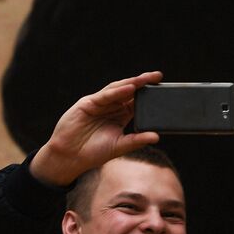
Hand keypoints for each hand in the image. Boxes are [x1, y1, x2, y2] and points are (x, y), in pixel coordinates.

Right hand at [29, 72, 161, 187]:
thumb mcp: (119, 146)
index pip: (136, 102)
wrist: (70, 157)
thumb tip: (157, 136)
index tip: (163, 90)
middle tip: (158, 76)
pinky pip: (105, 95)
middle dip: (143, 83)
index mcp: (120, 116)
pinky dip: (117, 91)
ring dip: (132, 83)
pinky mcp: (88, 103)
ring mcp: (99, 103)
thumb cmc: (93, 152)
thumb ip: (136, 140)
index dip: (148, 95)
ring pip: (118, 89)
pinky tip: (129, 88)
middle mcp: (111, 107)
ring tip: (146, 79)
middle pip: (129, 92)